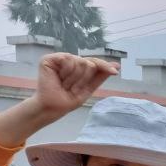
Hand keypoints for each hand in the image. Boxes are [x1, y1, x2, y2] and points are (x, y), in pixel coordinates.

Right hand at [0, 53, 118, 147]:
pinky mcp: (49, 59)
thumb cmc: (69, 98)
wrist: (54, 106)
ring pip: (80, 62)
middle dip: (83, 79)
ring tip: (64, 84)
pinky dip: (66, 73)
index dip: (105, 66)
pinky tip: (58, 78)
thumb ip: (101, 75)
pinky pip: (67, 59)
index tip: (115, 72)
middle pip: (89, 63)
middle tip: (72, 87)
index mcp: (79, 66)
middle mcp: (70, 60)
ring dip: (74, 79)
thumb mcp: (89, 87)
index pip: (95, 62)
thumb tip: (117, 65)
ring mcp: (60, 58)